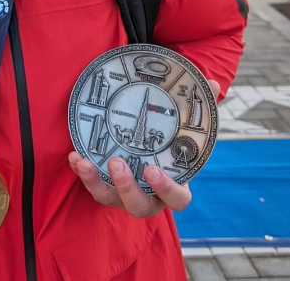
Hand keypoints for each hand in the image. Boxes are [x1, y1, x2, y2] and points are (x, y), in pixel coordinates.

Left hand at [68, 79, 219, 218]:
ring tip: (84, 161)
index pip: (177, 199)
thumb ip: (199, 108)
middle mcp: (150, 197)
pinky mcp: (106, 187)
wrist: (148, 146)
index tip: (153, 171)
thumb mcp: (184, 124)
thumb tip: (215, 84)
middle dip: (126, 187)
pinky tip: (74, 156)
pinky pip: (93, 186)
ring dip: (96, 182)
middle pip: (139, 205)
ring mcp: (125, 194)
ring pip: (110, 199)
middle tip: (116, 163)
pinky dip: (82, 173)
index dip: (166, 189)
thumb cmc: (170, 141)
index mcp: (174, 186)